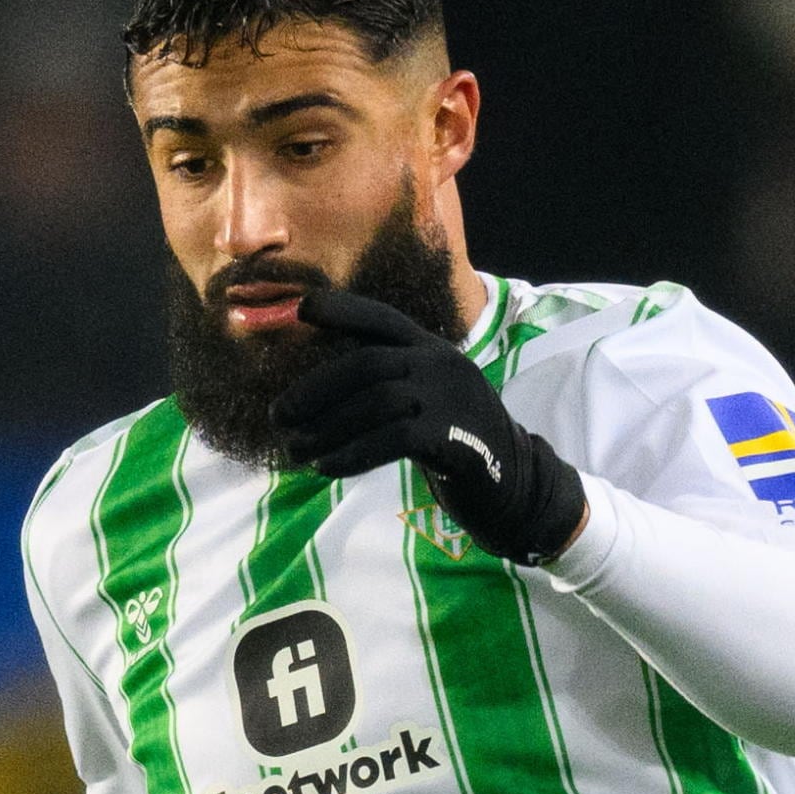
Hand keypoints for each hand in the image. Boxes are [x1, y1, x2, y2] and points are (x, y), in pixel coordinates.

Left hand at [275, 287, 587, 563]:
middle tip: (280, 416)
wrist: (515, 483)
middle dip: (316, 389)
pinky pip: (392, 438)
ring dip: (327, 428)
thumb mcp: (428, 400)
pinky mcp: (453, 436)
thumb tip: (325, 389)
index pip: (382, 320)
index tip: (303, 310)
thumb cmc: (458, 443)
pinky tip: (326, 467)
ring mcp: (450, 398)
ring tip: (296, 450)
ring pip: (375, 401)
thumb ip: (392, 384)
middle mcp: (441, 365)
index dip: (343, 310)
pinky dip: (352, 453)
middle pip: (367, 363)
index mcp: (432, 350)